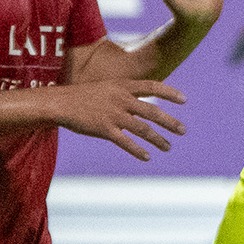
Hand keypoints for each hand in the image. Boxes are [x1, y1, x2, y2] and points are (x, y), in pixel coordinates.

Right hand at [52, 80, 185, 160]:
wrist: (60, 103)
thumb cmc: (81, 96)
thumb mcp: (105, 88)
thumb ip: (123, 94)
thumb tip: (140, 104)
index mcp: (122, 86)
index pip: (152, 86)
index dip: (169, 93)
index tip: (184, 100)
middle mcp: (121, 99)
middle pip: (152, 111)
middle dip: (170, 122)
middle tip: (183, 130)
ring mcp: (113, 114)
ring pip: (143, 129)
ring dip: (158, 139)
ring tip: (168, 147)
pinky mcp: (104, 129)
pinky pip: (126, 142)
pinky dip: (138, 150)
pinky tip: (147, 157)